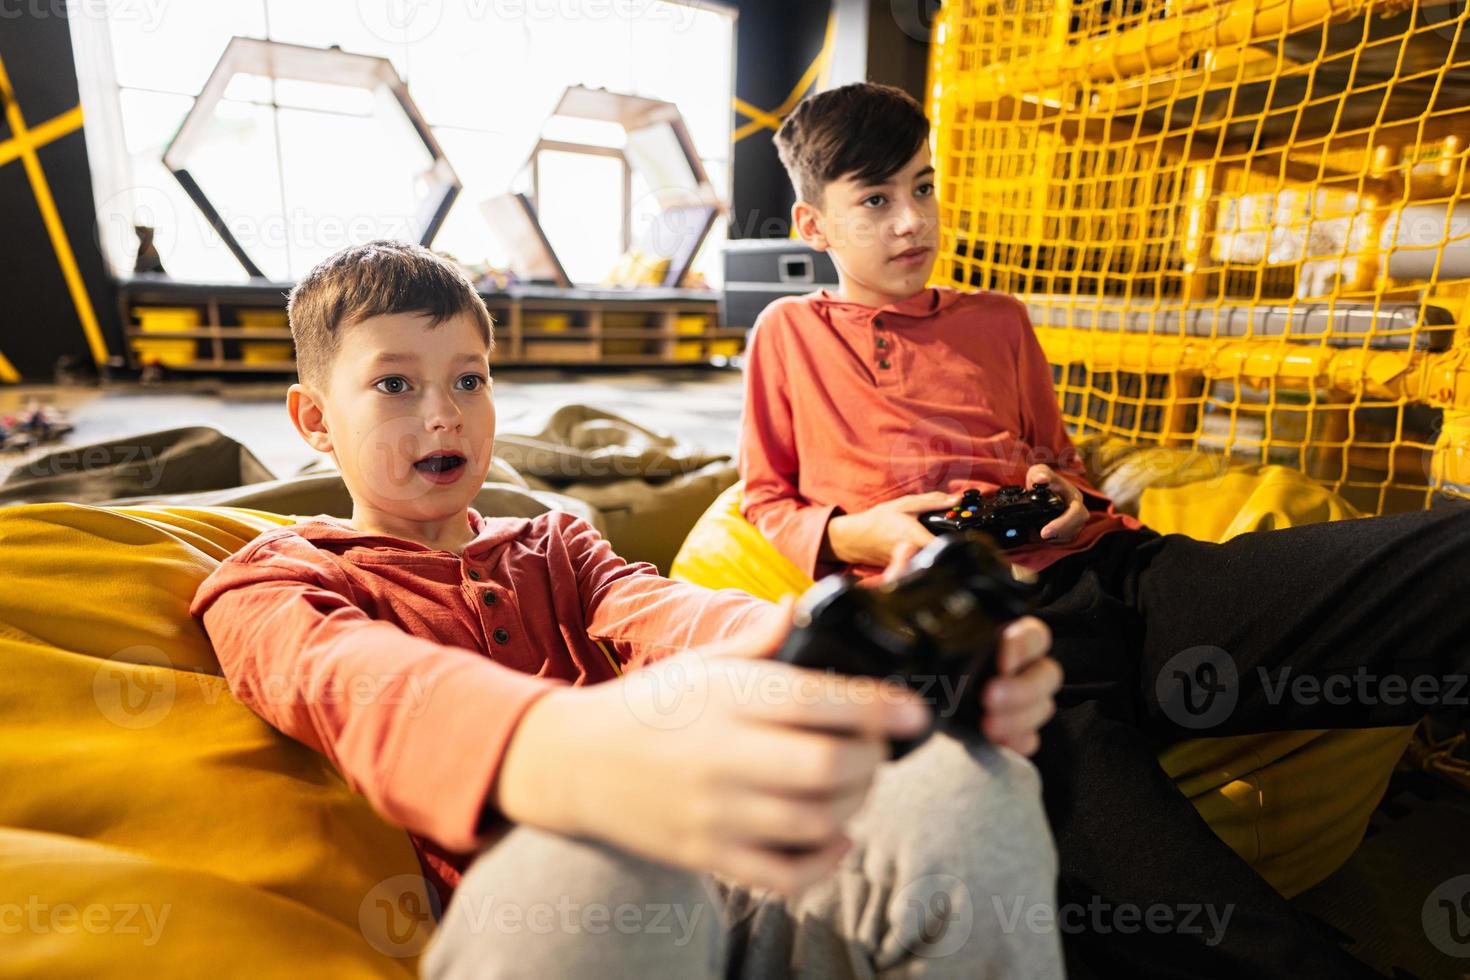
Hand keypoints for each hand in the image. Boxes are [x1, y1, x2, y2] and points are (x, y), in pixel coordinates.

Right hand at [494, 607, 931, 894]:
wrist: (573, 762)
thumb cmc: (648, 707)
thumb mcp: (700, 663)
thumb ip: (758, 643)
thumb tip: (800, 607)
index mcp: (728, 698)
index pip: (818, 700)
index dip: (878, 708)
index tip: (913, 712)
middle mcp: (724, 754)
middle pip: (827, 766)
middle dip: (869, 760)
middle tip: (873, 750)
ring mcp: (716, 811)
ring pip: (814, 822)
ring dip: (853, 807)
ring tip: (851, 789)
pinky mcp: (708, 855)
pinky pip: (784, 874)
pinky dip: (824, 862)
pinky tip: (832, 837)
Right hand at [824, 491, 957, 567]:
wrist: (857, 538)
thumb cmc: (879, 520)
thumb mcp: (905, 504)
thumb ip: (932, 501)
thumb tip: (955, 499)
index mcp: (913, 534)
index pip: (941, 544)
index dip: (957, 542)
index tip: (970, 537)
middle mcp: (912, 552)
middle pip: (941, 555)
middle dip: (954, 547)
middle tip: (968, 539)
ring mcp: (909, 564)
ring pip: (934, 562)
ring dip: (944, 554)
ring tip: (951, 546)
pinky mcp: (907, 570)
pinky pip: (925, 565)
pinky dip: (932, 558)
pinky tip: (933, 552)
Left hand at [883, 540, 1060, 755]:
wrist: (897, 700)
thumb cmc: (913, 652)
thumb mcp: (905, 617)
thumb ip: (908, 583)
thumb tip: (908, 549)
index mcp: (999, 635)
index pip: (1032, 633)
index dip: (1025, 642)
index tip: (1002, 653)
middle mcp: (1014, 668)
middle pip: (1048, 672)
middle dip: (1026, 686)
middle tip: (990, 696)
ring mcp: (1015, 701)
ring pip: (1045, 706)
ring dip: (1022, 715)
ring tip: (988, 723)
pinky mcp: (1007, 732)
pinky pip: (1031, 739)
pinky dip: (1020, 739)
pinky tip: (998, 740)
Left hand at [1028, 464, 1087, 543]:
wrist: (1040, 489)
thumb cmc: (1042, 479)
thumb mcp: (1039, 472)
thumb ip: (1039, 473)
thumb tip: (1040, 480)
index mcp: (1074, 497)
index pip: (1076, 512)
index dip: (1063, 523)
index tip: (1045, 532)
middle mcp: (1078, 511)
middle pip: (1076, 528)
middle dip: (1059, 534)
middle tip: (1042, 536)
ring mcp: (1074, 522)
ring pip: (1070, 536)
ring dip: (1055, 539)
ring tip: (1038, 535)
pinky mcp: (1068, 531)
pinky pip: (1064, 540)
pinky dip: (1053, 541)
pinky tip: (1041, 537)